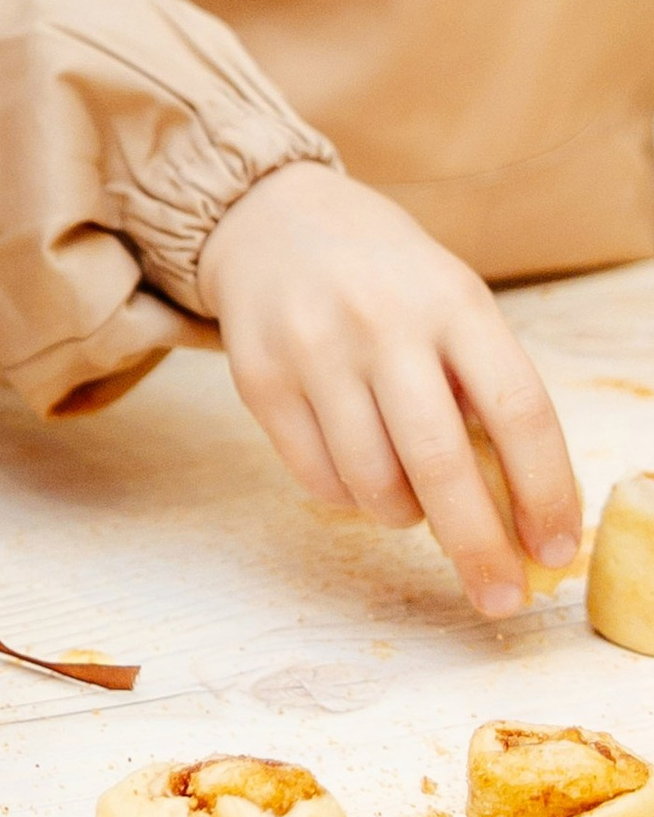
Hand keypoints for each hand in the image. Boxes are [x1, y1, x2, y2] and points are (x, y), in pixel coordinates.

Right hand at [194, 160, 580, 618]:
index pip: (519, 411)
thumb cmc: (388, 279)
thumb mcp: (453, 304)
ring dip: (405, 517)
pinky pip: (317, 481)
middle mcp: (382, 323)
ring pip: (373, 484)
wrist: (275, 219)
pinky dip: (350, 498)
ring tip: (411, 499)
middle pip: (441, 463)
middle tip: (499, 597)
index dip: (546, 492)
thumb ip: (486, 391)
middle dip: (478, 547)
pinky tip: (359, 471)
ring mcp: (313, 350)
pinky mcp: (259, 380)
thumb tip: (523, 515)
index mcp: (453, 302)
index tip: (556, 550)